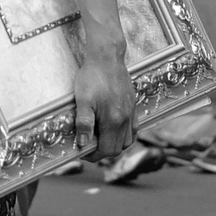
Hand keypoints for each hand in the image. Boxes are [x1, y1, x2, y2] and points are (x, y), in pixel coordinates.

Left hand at [72, 45, 135, 159]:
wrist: (107, 59)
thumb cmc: (92, 77)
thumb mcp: (82, 100)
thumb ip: (84, 123)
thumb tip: (83, 143)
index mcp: (113, 120)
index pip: (107, 150)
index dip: (94, 156)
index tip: (83, 154)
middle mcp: (125, 120)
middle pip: (118, 148)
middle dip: (103, 152)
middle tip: (88, 148)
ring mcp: (131, 113)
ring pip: (127, 141)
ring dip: (114, 145)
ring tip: (99, 140)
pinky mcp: (133, 106)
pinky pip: (134, 129)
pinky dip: (125, 135)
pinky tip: (113, 130)